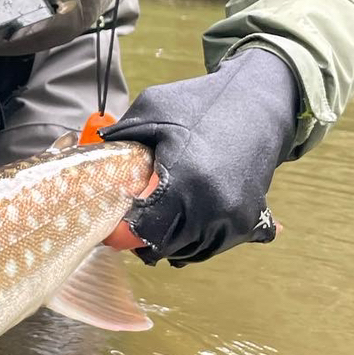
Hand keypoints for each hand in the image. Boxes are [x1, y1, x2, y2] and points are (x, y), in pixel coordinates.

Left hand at [99, 48, 298, 266]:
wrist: (262, 104)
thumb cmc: (202, 103)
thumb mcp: (154, 108)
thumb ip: (120, 134)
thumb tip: (91, 149)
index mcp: (186, 180)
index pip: (144, 229)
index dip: (123, 232)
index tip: (112, 225)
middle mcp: (214, 206)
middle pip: (164, 246)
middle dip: (143, 238)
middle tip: (131, 220)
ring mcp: (235, 217)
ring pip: (189, 251)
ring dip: (169, 241)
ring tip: (158, 218)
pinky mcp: (250, 221)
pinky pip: (213, 247)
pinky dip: (194, 240)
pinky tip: (183, 221)